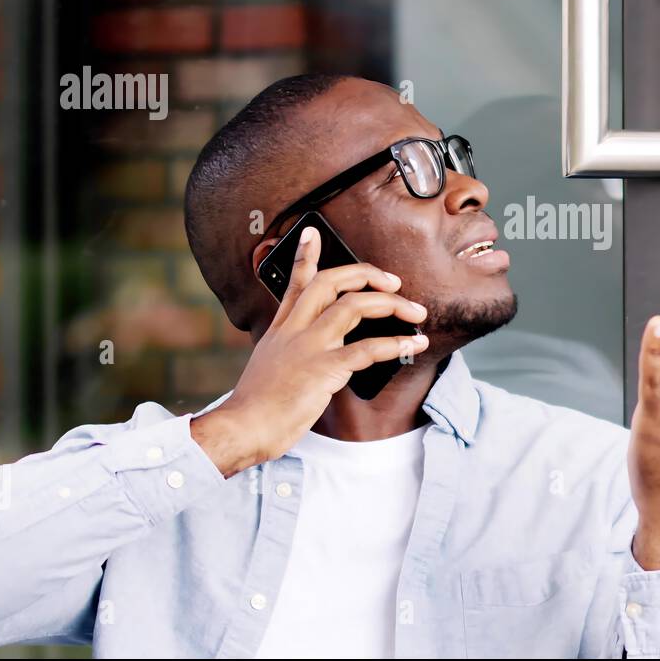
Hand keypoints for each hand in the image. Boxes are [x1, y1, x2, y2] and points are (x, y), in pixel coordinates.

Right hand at [190, 226, 428, 476]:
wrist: (242, 428)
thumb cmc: (258, 407)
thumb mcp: (270, 367)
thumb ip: (292, 352)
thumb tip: (321, 352)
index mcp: (281, 328)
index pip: (296, 283)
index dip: (306, 256)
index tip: (314, 232)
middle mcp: (294, 330)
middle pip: (331, 282)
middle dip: (366, 274)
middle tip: (393, 281)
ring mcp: (308, 347)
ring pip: (354, 306)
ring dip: (392, 305)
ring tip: (416, 312)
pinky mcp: (323, 370)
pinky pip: (367, 349)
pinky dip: (395, 344)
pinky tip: (413, 344)